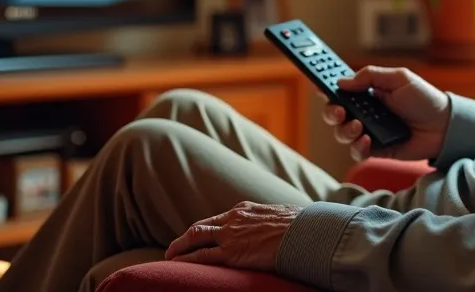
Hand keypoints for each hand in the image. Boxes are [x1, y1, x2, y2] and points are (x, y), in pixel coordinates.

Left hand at [163, 201, 299, 271]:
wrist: (305, 232)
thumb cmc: (300, 226)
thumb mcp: (282, 216)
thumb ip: (271, 221)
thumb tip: (279, 226)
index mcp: (245, 209)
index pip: (219, 220)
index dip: (207, 229)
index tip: (200, 237)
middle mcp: (233, 219)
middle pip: (201, 227)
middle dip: (186, 238)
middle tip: (175, 247)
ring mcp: (230, 235)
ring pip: (195, 238)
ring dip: (179, 248)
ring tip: (169, 256)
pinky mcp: (232, 253)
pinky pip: (201, 256)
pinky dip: (186, 260)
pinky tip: (176, 264)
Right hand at [324, 66, 450, 161]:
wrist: (444, 126)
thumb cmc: (424, 98)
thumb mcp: (399, 78)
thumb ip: (370, 76)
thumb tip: (342, 81)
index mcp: (367, 93)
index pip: (341, 90)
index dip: (326, 88)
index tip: (318, 86)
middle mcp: (365, 113)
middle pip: (335, 114)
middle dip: (331, 112)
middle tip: (339, 110)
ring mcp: (369, 132)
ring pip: (342, 134)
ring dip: (344, 130)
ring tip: (358, 126)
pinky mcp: (377, 150)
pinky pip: (357, 151)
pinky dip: (357, 146)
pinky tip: (367, 139)